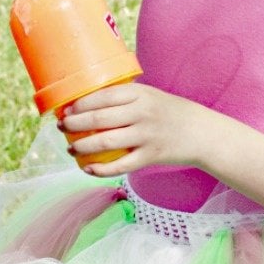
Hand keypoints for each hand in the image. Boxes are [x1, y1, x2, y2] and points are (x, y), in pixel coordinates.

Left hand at [59, 83, 207, 176]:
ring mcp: (147, 135)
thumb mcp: (151, 96)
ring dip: (82, 146)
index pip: (103, 96)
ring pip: (106, 141)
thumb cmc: (170, 112)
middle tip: (62, 127)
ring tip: (71, 148)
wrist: (201, 132)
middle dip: (74, 124)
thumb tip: (88, 103)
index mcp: (141, 94)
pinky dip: (101, 169)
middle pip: (99, 118)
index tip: (66, 110)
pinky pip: (121, 166)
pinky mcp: (151, 156)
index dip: (80, 104)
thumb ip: (126, 98)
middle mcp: (142, 113)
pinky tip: (88, 169)